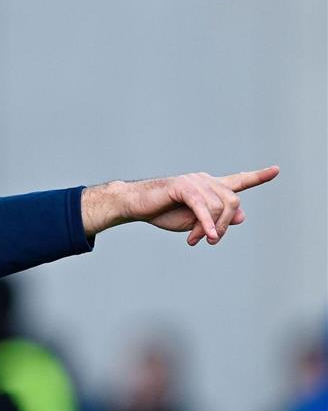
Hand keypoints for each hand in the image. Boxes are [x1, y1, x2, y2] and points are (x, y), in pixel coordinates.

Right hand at [81, 166, 278, 244]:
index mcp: (209, 187)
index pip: (238, 180)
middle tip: (208, 240)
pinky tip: (205, 236)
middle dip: (224, 226)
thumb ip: (218, 218)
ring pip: (219, 207)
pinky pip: (202, 207)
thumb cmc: (161, 212)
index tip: (276, 170)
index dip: (258, 176)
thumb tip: (242, 216)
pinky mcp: (183, 187)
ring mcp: (195, 181)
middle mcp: (206, 180)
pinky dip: (206, 223)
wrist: (135, 205)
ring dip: (210, 229)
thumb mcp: (194, 221)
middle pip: (232, 203)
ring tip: (195, 240)